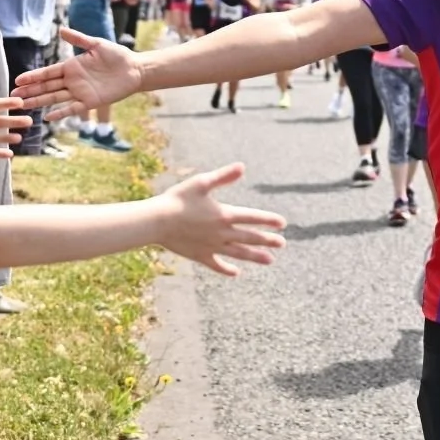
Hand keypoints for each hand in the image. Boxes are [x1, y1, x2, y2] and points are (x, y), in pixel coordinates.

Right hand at [12, 28, 141, 116]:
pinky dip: (60, 113)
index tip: (18, 80)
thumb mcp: (96, 45)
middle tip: (13, 96)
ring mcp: (80, 92)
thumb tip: (61, 30)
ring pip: (54, 98)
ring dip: (39, 102)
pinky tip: (48, 118)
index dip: (33, 77)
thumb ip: (79, 39)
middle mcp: (72, 81)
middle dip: (30, 91)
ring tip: (24, 106)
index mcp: (71, 66)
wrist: (134, 69)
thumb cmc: (116, 55)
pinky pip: (72, 109)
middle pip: (46, 87)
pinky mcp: (90, 102)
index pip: (47, 73)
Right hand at [155, 164, 285, 276]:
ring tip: (270, 260)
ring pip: (238, 253)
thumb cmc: (177, 199)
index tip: (283, 224)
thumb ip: (223, 176)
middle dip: (267, 240)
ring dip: (255, 257)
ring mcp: (212, 246)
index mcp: (224, 214)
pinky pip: (217, 264)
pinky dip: (227, 269)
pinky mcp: (200, 256)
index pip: (252, 218)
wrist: (156, 221)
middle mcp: (221, 233)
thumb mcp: (201, 183)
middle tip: (281, 244)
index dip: (269, 220)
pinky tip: (236, 272)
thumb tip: (242, 167)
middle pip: (250, 238)